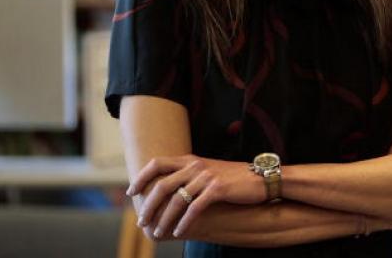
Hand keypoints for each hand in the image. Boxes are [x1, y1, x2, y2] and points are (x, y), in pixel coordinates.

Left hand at [126, 155, 265, 238]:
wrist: (260, 178)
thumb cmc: (233, 178)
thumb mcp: (208, 171)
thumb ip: (190, 176)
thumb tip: (170, 191)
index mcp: (190, 159)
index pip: (157, 162)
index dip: (141, 177)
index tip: (131, 192)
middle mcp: (195, 165)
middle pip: (162, 184)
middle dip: (148, 206)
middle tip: (142, 221)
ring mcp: (206, 176)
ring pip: (176, 199)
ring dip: (164, 219)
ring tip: (159, 233)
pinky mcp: (218, 189)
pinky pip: (194, 208)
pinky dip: (184, 222)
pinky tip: (179, 232)